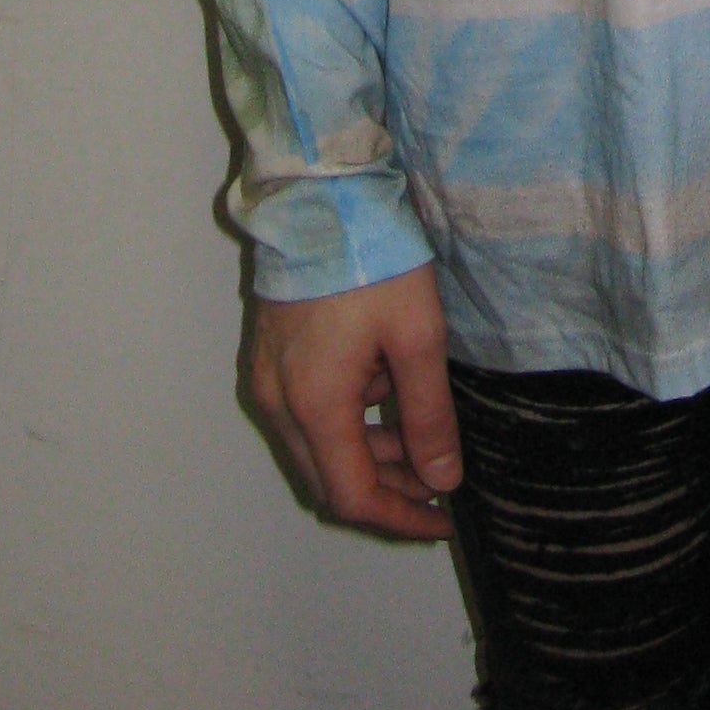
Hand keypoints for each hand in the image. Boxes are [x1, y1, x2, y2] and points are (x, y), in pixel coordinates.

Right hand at [244, 265, 461, 538]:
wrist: (317, 191)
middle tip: (438, 476)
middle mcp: (278, 402)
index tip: (442, 518)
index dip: (400, 518)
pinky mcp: (268, 353)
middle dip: (386, 487)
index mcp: (314, 405)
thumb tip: (442, 479)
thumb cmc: (371, 257)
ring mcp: (267, 377)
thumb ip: (429, 414)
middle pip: (329, 477)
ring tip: (421, 425)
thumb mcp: (417, 334)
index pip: (352, 496)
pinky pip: (306, 411)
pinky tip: (384, 385)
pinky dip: (347, 417)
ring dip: (367, 450)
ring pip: (317, 446)